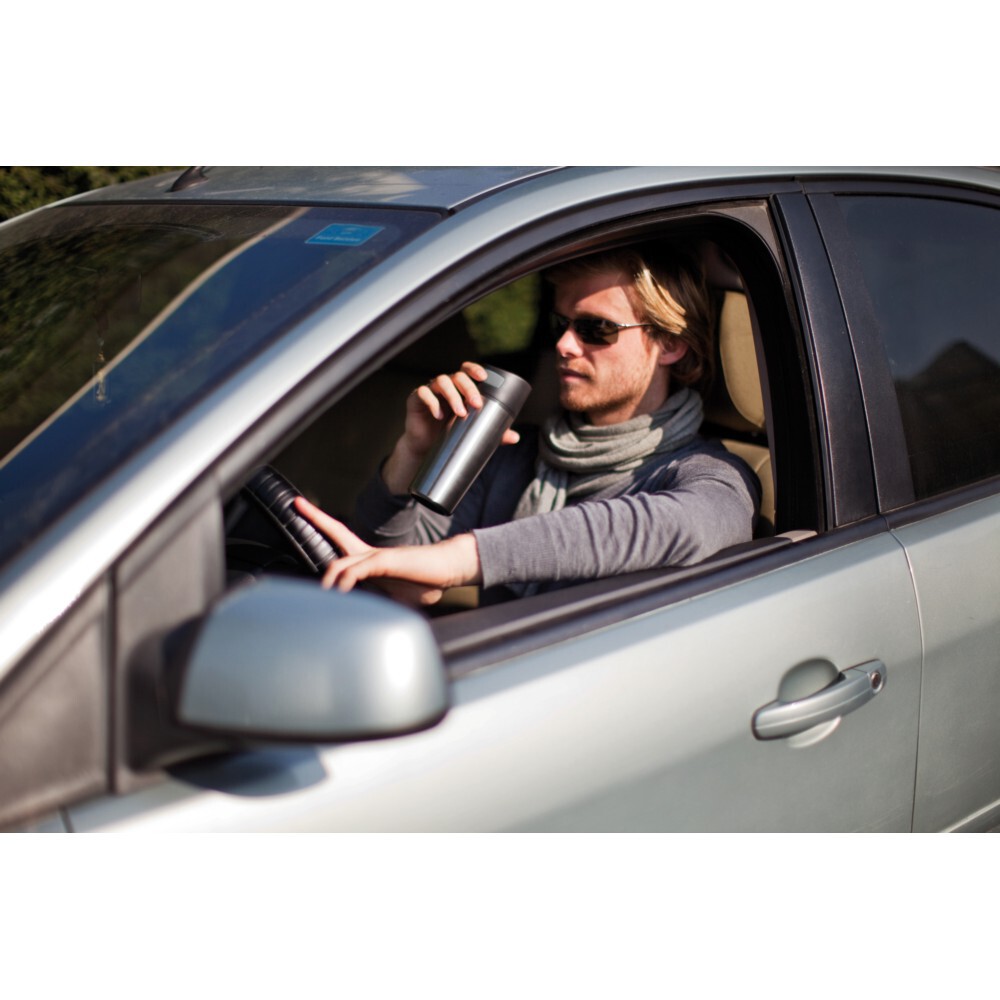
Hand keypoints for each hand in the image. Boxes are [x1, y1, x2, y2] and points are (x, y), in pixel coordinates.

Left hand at [294, 497, 481, 607]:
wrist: (450, 569)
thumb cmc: (426, 582)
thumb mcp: (398, 599)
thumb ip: (381, 605)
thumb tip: (371, 623)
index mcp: (371, 561)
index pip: (342, 539)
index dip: (323, 525)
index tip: (306, 512)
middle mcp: (370, 554)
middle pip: (337, 531)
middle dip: (315, 518)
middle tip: (297, 503)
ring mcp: (378, 556)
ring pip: (343, 560)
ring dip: (330, 575)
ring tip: (323, 592)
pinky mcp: (388, 562)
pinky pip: (361, 569)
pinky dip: (348, 579)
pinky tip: (341, 590)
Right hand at [382, 361, 520, 493]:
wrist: (426, 449)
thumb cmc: (450, 434)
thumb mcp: (473, 432)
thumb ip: (494, 432)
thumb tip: (515, 437)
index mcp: (459, 389)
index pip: (466, 371)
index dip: (474, 369)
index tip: (484, 377)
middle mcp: (446, 386)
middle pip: (457, 376)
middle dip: (468, 387)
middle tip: (476, 404)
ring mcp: (430, 391)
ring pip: (441, 381)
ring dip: (453, 395)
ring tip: (461, 413)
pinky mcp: (416, 400)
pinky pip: (422, 393)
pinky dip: (432, 402)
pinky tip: (439, 415)